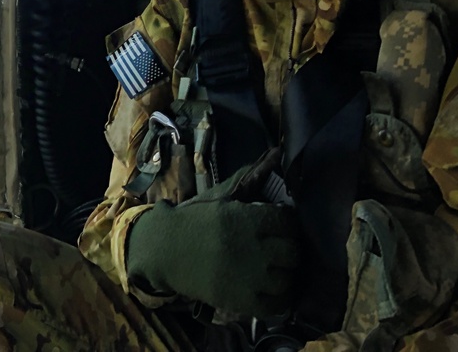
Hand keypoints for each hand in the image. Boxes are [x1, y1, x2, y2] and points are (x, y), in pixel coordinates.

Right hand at [126, 178, 301, 317]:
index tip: (279, 224)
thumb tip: (277, 152)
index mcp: (244, 218)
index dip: (287, 222)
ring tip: (273, 268)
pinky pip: (276, 305)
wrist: (164, 249)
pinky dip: (277, 298)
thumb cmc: (195, 219)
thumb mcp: (221, 196)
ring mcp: (247, 278)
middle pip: (293, 252)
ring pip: (288, 279)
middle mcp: (250, 248)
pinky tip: (268, 287)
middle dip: (288, 248)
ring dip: (284, 273)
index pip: (288, 222)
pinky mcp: (241, 301)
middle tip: (277, 247)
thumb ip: (251, 177)